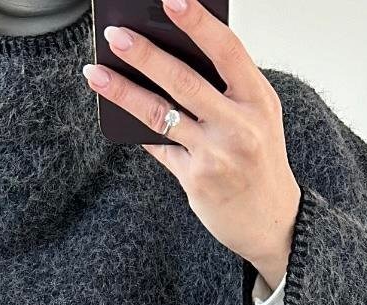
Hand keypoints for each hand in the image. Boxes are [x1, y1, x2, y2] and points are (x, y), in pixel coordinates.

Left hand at [82, 0, 300, 290]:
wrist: (271, 220)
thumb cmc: (259, 159)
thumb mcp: (258, 115)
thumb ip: (226, 87)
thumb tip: (174, 53)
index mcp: (258, 98)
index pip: (227, 50)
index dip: (198, 22)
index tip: (171, 0)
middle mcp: (239, 125)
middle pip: (184, 81)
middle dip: (146, 54)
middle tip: (115, 34)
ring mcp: (215, 154)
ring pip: (160, 114)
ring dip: (123, 91)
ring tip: (96, 72)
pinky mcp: (195, 179)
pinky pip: (158, 146)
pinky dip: (137, 128)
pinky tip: (117, 112)